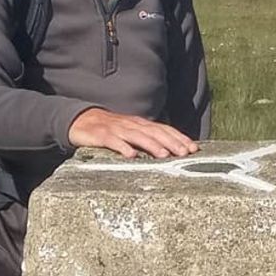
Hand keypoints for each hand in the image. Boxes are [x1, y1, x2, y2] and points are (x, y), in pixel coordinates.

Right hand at [68, 108, 199, 159]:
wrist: (82, 120)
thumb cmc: (111, 130)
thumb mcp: (131, 132)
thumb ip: (148, 139)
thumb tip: (170, 151)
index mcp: (141, 124)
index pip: (164, 129)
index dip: (179, 138)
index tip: (193, 148)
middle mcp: (132, 125)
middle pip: (155, 132)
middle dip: (171, 142)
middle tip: (184, 153)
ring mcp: (117, 129)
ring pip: (137, 136)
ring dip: (152, 145)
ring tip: (164, 155)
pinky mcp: (101, 135)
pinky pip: (113, 141)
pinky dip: (123, 147)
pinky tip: (131, 155)